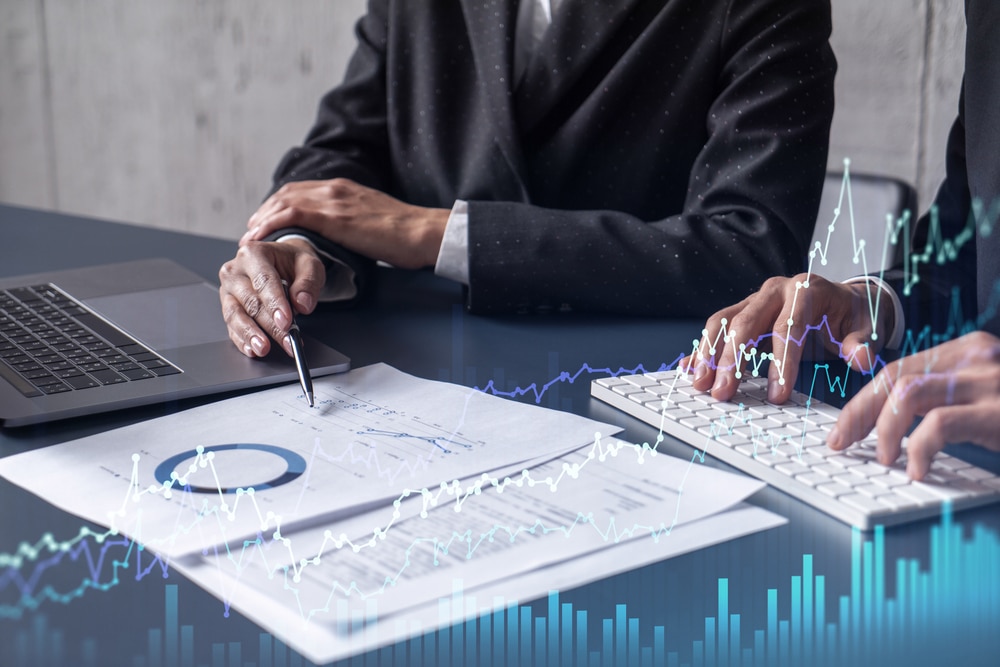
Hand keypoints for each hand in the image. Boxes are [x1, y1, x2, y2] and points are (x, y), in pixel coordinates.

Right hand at [219, 238, 323, 357]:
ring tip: (263, 349)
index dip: (275, 303)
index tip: (286, 321)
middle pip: (251, 302)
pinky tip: (252, 349)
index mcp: (253, 254)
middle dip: (269, 325)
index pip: (263, 281)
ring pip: (235, 315)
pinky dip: (242, 340)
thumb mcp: (310, 265)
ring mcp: (228, 290)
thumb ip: (308, 283)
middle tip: (287, 340)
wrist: (282, 263)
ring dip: (250, 335)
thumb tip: (302, 303)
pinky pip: (231, 326)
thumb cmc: (293, 262)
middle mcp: (235, 271)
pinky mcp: (228, 307)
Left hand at [240, 178, 448, 269]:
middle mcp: (335, 189)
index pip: (301, 191)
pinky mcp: (334, 217)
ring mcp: (333, 200)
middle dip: (265, 211)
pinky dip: (271, 224)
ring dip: (262, 219)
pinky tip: (261, 237)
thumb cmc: (406, 234)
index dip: (278, 205)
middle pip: (286, 194)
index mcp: (345, 188)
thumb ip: (354, 222)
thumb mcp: (374, 221)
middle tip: (252, 230)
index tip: (266, 220)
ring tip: (250, 237)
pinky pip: (292, 215)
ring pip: (284, 202)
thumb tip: (344, 237)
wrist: (422, 232)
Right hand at [683, 274, 892, 402]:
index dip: (781, 362)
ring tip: (699, 383)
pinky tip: (689, 369)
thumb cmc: (850, 314)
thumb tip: (861, 359)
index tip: (777, 395)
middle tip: (722, 393)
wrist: (840, 298)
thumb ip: (862, 343)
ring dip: (707, 355)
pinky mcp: (741, 312)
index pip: (789, 327)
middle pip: (745, 323)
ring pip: (722, 323)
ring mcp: (753, 299)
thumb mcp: (866, 325)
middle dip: (731, 360)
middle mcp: (773, 290)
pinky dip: (701, 350)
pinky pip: (716, 329)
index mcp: (805, 289)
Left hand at [828, 331, 999, 478]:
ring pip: (907, 393)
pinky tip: (918, 468)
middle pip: (893, 377)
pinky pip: (940, 423)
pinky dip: (920, 448)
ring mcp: (986, 380)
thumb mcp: (985, 393)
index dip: (862, 402)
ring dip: (885, 429)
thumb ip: (945, 396)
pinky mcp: (999, 411)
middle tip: (842, 442)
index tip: (843, 429)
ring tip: (885, 458)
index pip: (896, 371)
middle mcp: (973, 356)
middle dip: (858, 412)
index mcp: (965, 351)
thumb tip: (891, 423)